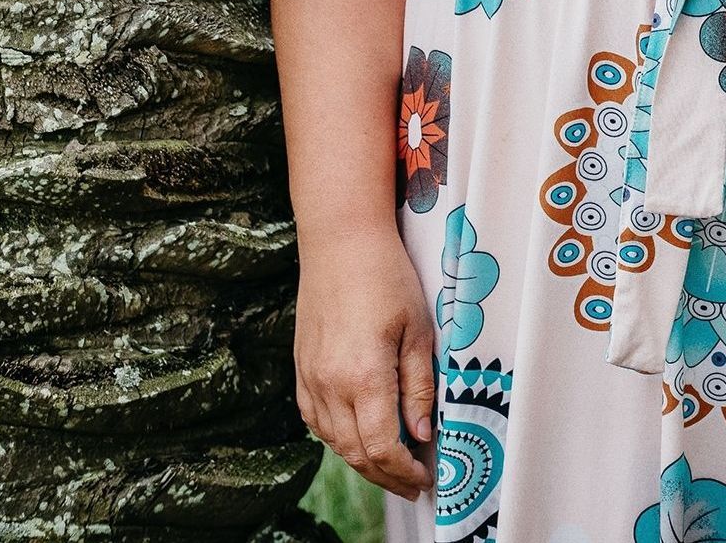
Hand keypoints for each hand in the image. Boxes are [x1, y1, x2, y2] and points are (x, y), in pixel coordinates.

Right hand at [294, 224, 435, 501]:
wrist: (341, 242)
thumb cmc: (387, 278)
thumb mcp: (419, 329)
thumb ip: (419, 386)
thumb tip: (422, 435)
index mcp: (364, 376)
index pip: (382, 448)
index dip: (403, 473)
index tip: (424, 479)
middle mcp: (331, 385)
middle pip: (356, 453)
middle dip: (386, 476)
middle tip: (412, 484)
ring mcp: (310, 378)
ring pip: (334, 441)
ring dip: (362, 460)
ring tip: (391, 464)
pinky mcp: (301, 369)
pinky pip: (316, 420)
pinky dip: (338, 437)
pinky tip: (357, 434)